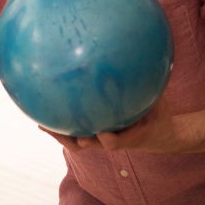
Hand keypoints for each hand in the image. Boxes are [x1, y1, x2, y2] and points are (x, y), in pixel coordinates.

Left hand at [40, 95, 181, 153]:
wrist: (158, 135)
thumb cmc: (158, 116)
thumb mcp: (161, 102)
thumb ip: (156, 85)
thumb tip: (161, 60)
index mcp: (133, 136)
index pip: (121, 141)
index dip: (113, 140)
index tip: (107, 136)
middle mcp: (113, 140)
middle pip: (93, 145)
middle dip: (80, 141)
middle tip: (71, 134)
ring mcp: (100, 140)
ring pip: (78, 143)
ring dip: (62, 136)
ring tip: (44, 125)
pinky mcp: (92, 136)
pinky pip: (73, 133)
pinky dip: (59, 127)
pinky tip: (43, 115)